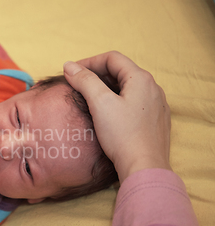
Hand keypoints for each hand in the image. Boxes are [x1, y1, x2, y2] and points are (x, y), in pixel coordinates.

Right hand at [63, 51, 170, 181]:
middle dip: (96, 74)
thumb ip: (84, 81)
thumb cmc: (123, 135)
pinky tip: (107, 114)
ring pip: (127, 87)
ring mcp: (156, 105)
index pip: (112, 58)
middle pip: (121, 71)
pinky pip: (134, 102)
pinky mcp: (155, 121)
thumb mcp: (100, 103)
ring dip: (106, 88)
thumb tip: (69, 66)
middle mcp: (153, 88)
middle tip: (77, 84)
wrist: (144, 167)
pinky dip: (117, 100)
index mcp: (141, 79)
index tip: (71, 73)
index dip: (89, 62)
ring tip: (89, 98)